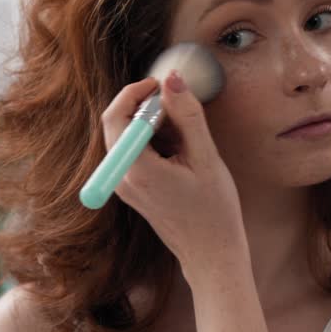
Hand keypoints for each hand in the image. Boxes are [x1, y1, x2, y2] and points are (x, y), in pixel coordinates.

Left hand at [99, 71, 242, 271]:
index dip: (136, 92)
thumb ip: (187, 115)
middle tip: (177, 105)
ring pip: (125, 137)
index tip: (162, 85)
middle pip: (117, 124)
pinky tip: (180, 152)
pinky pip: (133, 153)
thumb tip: (172, 78)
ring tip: (185, 135)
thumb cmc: (213, 211)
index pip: (117, 116)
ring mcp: (124, 185)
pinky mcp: (132, 189)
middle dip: (143, 107)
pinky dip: (153, 142)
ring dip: (151, 125)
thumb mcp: (205, 157)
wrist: (211, 253)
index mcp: (136, 169)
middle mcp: (122, 178)